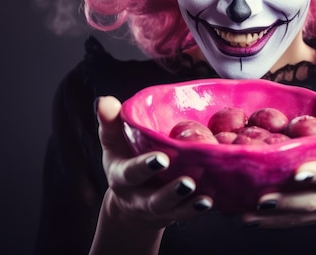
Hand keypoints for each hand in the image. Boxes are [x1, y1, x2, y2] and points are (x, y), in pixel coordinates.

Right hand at [96, 96, 212, 228]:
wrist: (129, 200)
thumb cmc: (124, 158)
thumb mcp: (113, 142)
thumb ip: (110, 121)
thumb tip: (104, 101)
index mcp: (122, 176)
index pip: (130, 172)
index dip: (145, 166)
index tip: (162, 159)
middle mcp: (138, 197)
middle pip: (153, 199)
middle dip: (170, 192)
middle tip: (188, 182)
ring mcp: (157, 209)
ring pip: (172, 210)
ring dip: (188, 205)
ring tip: (205, 198)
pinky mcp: (173, 214)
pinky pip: (186, 214)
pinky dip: (197, 209)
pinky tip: (211, 200)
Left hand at [241, 113, 315, 227]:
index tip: (299, 173)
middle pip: (311, 202)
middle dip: (287, 202)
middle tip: (263, 198)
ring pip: (295, 217)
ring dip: (271, 217)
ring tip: (247, 213)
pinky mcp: (304, 219)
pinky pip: (285, 223)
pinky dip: (266, 223)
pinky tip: (245, 218)